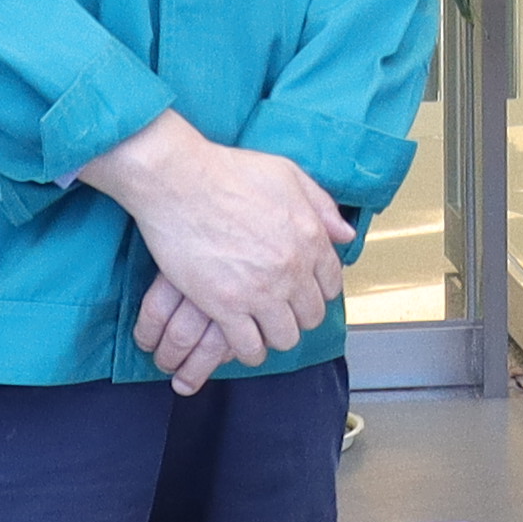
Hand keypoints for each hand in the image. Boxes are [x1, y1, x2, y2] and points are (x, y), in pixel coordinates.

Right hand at [79, 115, 347, 392]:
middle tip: (279, 309)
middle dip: (297, 314)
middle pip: (311, 315)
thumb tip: (345, 235)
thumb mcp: (287, 174)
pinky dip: (248, 349)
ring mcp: (260, 290)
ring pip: (284, 337)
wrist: (178, 180)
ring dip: (274, 334)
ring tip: (260, 326)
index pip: (331, 284)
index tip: (302, 291)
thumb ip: (321, 205)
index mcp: (310, 237)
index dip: (317, 290)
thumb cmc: (228, 172)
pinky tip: (240, 338)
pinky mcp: (225, 306)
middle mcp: (292, 268)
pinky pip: (249, 347)